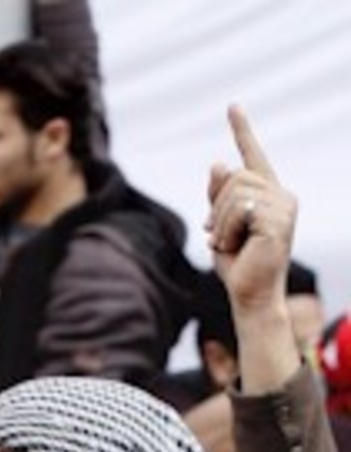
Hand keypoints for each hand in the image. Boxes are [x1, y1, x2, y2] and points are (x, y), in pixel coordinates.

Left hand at [205, 105, 296, 314]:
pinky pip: (239, 210)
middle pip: (234, 176)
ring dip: (219, 222)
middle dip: (216, 207)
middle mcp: (282, 196)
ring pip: (234, 192)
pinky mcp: (279, 220)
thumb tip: (219, 163)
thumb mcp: (220, 225)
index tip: (232, 107)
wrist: (250, 294)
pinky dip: (225, 230)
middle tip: (217, 236)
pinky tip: (233, 246)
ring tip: (226, 244)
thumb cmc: (237, 265)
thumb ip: (219, 196)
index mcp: (268, 195)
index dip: (242, 132)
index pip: (252, 158)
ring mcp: (284, 207)